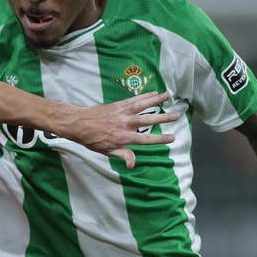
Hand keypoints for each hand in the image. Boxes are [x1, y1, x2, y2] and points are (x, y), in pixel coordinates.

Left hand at [60, 91, 178, 168]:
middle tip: (177, 115)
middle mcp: (126, 123)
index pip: (146, 139)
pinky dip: (145, 95)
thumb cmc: (92, 140)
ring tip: (169, 95)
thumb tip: (133, 164)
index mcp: (124, 138)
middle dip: (164, 117)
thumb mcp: (107, 151)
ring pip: (144, 105)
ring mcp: (123, 112)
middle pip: (149, 120)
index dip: (160, 139)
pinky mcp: (119, 104)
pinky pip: (135, 99)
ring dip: (157, 100)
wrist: (79, 123)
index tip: (172, 138)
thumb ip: (123, 155)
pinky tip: (153, 93)